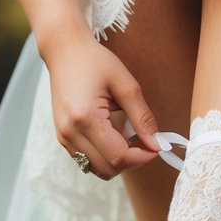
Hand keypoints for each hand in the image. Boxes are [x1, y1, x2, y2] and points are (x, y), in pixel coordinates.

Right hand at [45, 35, 162, 179]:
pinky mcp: (63, 138)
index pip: (119, 157)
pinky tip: (113, 134)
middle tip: (144, 139)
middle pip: (108, 169)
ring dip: (118, 160)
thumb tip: (157, 144)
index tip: (156, 145)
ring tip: (128, 136)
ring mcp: (63, 137)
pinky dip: (105, 155)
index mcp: (85, 118)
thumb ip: (143, 117)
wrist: (64, 51)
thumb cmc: (95, 61)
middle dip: (132, 160)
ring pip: (98, 169)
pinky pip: (88, 160)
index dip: (142, 156)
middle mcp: (70, 133)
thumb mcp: (126, 85)